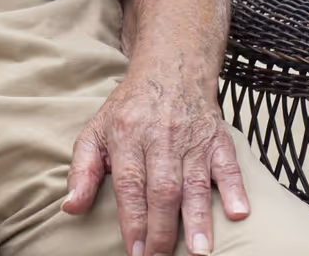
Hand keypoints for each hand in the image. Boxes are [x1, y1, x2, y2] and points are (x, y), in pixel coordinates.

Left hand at [62, 66, 248, 255]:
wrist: (169, 70)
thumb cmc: (129, 110)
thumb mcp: (95, 131)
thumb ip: (82, 171)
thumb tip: (71, 207)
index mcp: (127, 136)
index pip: (130, 185)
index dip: (133, 220)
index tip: (135, 252)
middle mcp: (160, 137)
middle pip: (162, 189)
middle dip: (162, 229)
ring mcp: (192, 139)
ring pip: (195, 183)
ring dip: (198, 219)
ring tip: (199, 252)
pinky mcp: (218, 139)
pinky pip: (229, 166)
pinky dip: (234, 190)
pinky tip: (237, 214)